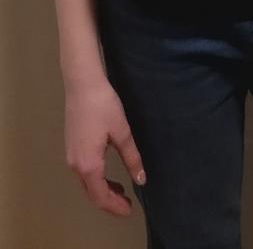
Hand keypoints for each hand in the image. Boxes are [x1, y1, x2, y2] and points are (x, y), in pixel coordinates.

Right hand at [64, 76, 146, 216]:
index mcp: (89, 165)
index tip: (130, 210)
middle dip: (109, 202)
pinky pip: (83, 173)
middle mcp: (76, 165)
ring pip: (86, 184)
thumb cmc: (103, 106)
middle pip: (91, 193)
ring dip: (102, 190)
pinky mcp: (70, 147)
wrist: (82, 84)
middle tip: (127, 204)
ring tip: (120, 190)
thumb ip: (131, 158)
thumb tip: (141, 179)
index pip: (101, 196)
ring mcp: (70, 156)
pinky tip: (107, 173)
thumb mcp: (121, 132)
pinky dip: (95, 179)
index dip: (115, 207)